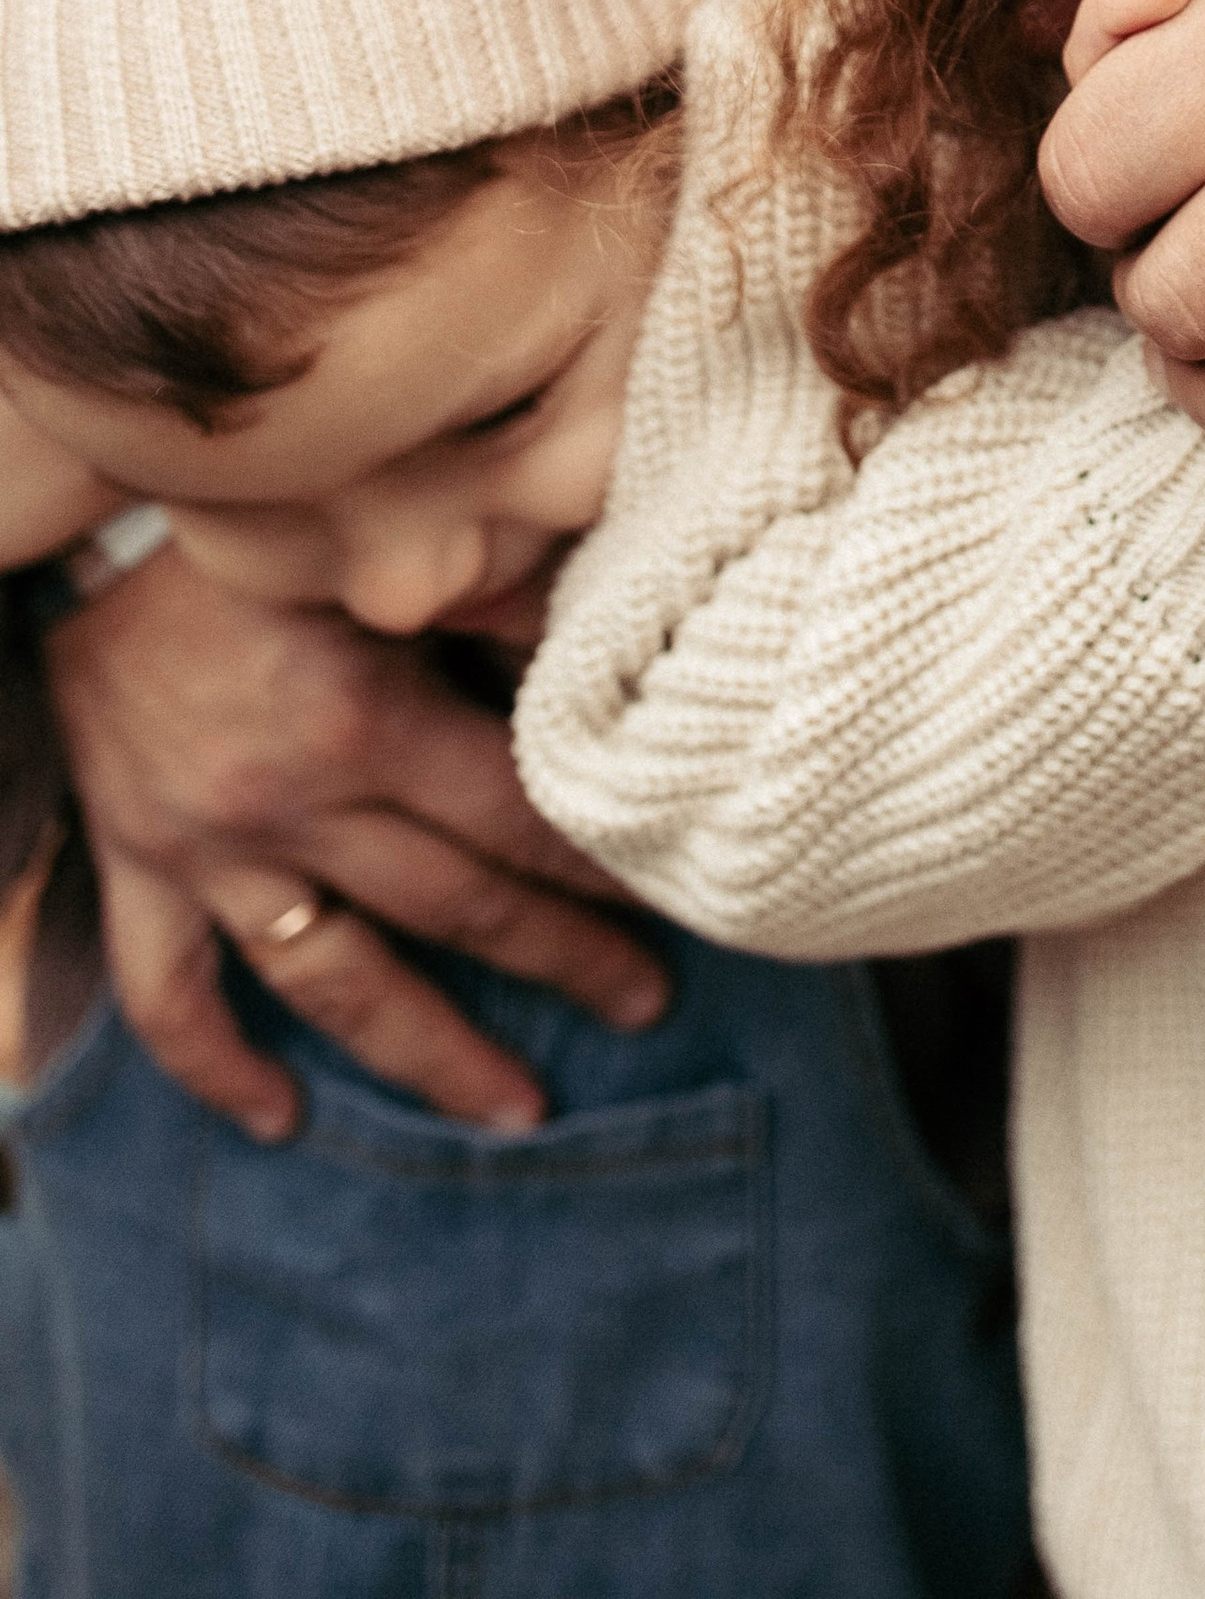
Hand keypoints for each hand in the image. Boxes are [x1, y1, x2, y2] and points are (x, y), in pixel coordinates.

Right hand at [44, 544, 669, 1141]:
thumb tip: (608, 642)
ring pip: (335, 984)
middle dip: (563, 962)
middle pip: (454, 909)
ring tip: (518, 1111)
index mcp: (366, 720)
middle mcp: (292, 804)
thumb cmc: (251, 541)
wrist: (72, 551)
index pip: (514, 818)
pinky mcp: (139, 870)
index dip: (601, 864)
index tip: (677, 896)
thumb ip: (487, 600)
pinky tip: (282, 1118)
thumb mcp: (376, 556)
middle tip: (648, 1006)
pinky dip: (220, 1067)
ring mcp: (211, 851)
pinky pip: (172, 997)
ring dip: (432, 1054)